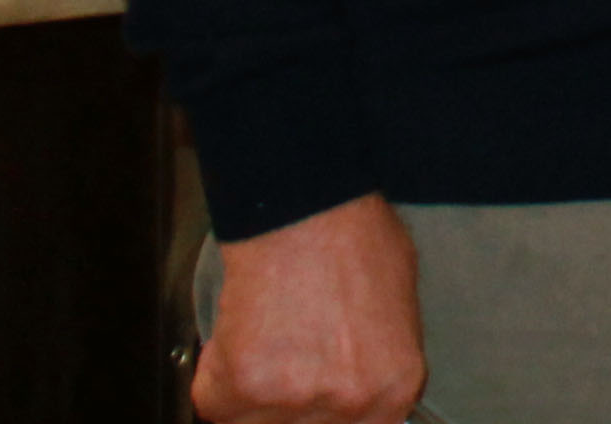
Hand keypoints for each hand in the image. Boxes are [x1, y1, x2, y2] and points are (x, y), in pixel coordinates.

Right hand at [192, 195, 422, 423]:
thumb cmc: (352, 239)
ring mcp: (296, 401)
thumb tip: (360, 386)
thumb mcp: (397, 309)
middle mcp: (350, 404)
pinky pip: (213, 401)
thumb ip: (379, 364)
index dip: (324, 415)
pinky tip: (242, 329)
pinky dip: (216, 371)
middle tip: (288, 363)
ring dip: (252, 390)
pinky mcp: (242, 389)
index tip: (311, 401)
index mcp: (394, 389)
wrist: (304, 207)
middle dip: (290, 403)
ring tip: (269, 334)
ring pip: (254, 421)